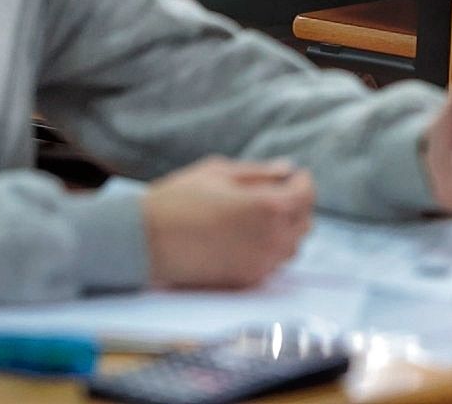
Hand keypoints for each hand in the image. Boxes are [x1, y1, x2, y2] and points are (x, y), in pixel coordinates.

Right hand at [144, 157, 313, 288]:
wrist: (146, 241)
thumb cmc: (179, 200)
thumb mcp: (219, 172)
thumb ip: (258, 173)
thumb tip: (286, 170)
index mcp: (268, 207)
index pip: (306, 196)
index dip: (303, 182)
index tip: (295, 176)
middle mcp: (271, 238)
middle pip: (305, 223)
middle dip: (297, 205)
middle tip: (278, 193)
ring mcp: (260, 264)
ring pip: (292, 247)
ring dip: (286, 229)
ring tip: (262, 215)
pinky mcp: (246, 281)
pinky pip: (273, 265)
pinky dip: (270, 249)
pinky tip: (248, 236)